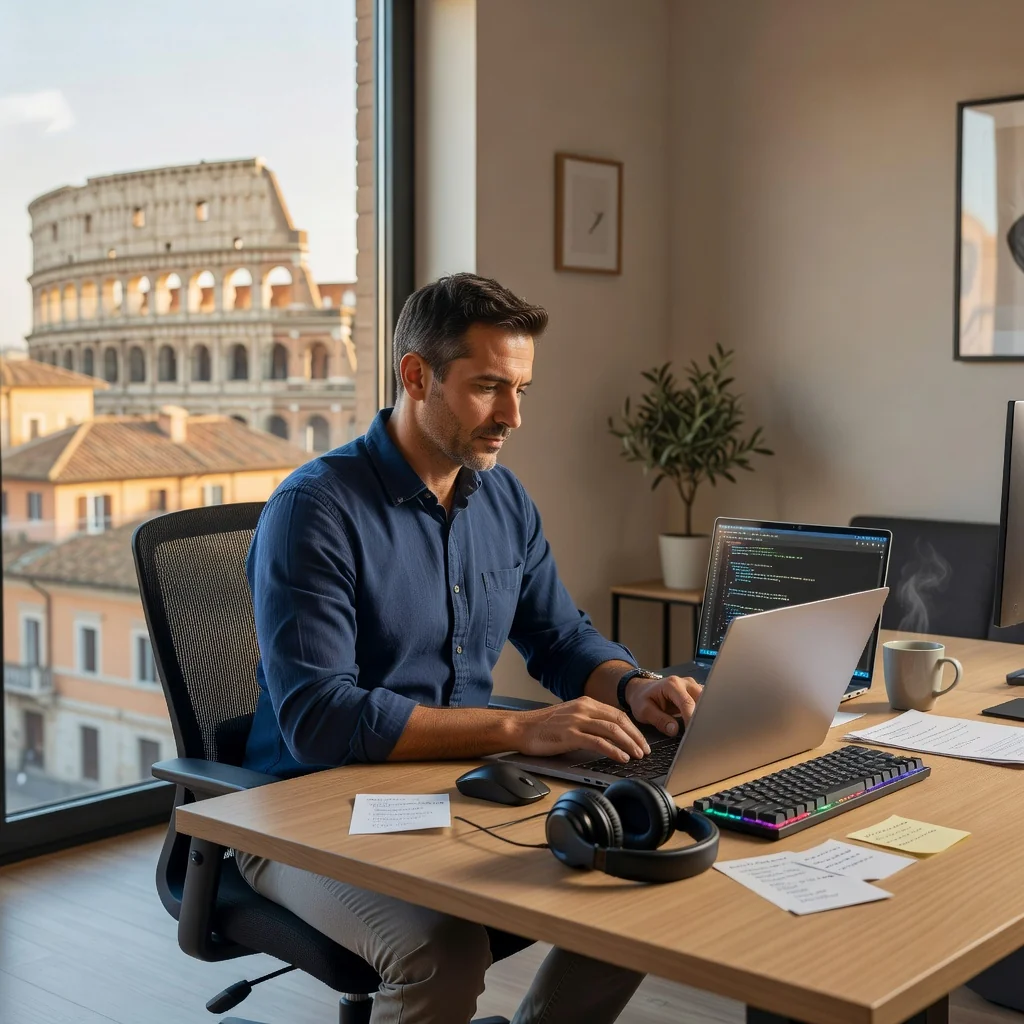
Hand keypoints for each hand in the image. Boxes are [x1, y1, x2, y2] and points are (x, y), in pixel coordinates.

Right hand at [510, 696, 651, 763]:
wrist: (520, 728)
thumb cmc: (542, 726)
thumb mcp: (569, 717)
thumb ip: (587, 721)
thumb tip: (608, 735)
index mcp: (585, 703)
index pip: (617, 713)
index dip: (633, 728)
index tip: (641, 740)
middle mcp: (583, 708)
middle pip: (619, 720)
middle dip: (636, 736)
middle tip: (645, 750)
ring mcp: (576, 721)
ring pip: (612, 730)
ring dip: (629, 744)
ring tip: (638, 755)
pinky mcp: (570, 735)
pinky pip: (598, 742)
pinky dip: (613, 750)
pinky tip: (621, 757)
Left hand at [626, 675, 701, 736]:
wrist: (642, 690)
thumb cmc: (642, 699)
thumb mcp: (644, 711)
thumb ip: (659, 720)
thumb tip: (675, 730)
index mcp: (672, 684)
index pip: (687, 703)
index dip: (691, 719)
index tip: (692, 734)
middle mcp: (686, 683)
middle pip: (702, 700)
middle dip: (702, 717)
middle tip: (699, 735)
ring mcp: (693, 686)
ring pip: (707, 701)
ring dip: (705, 716)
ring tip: (701, 731)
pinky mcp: (696, 692)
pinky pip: (706, 703)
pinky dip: (705, 714)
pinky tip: (702, 725)